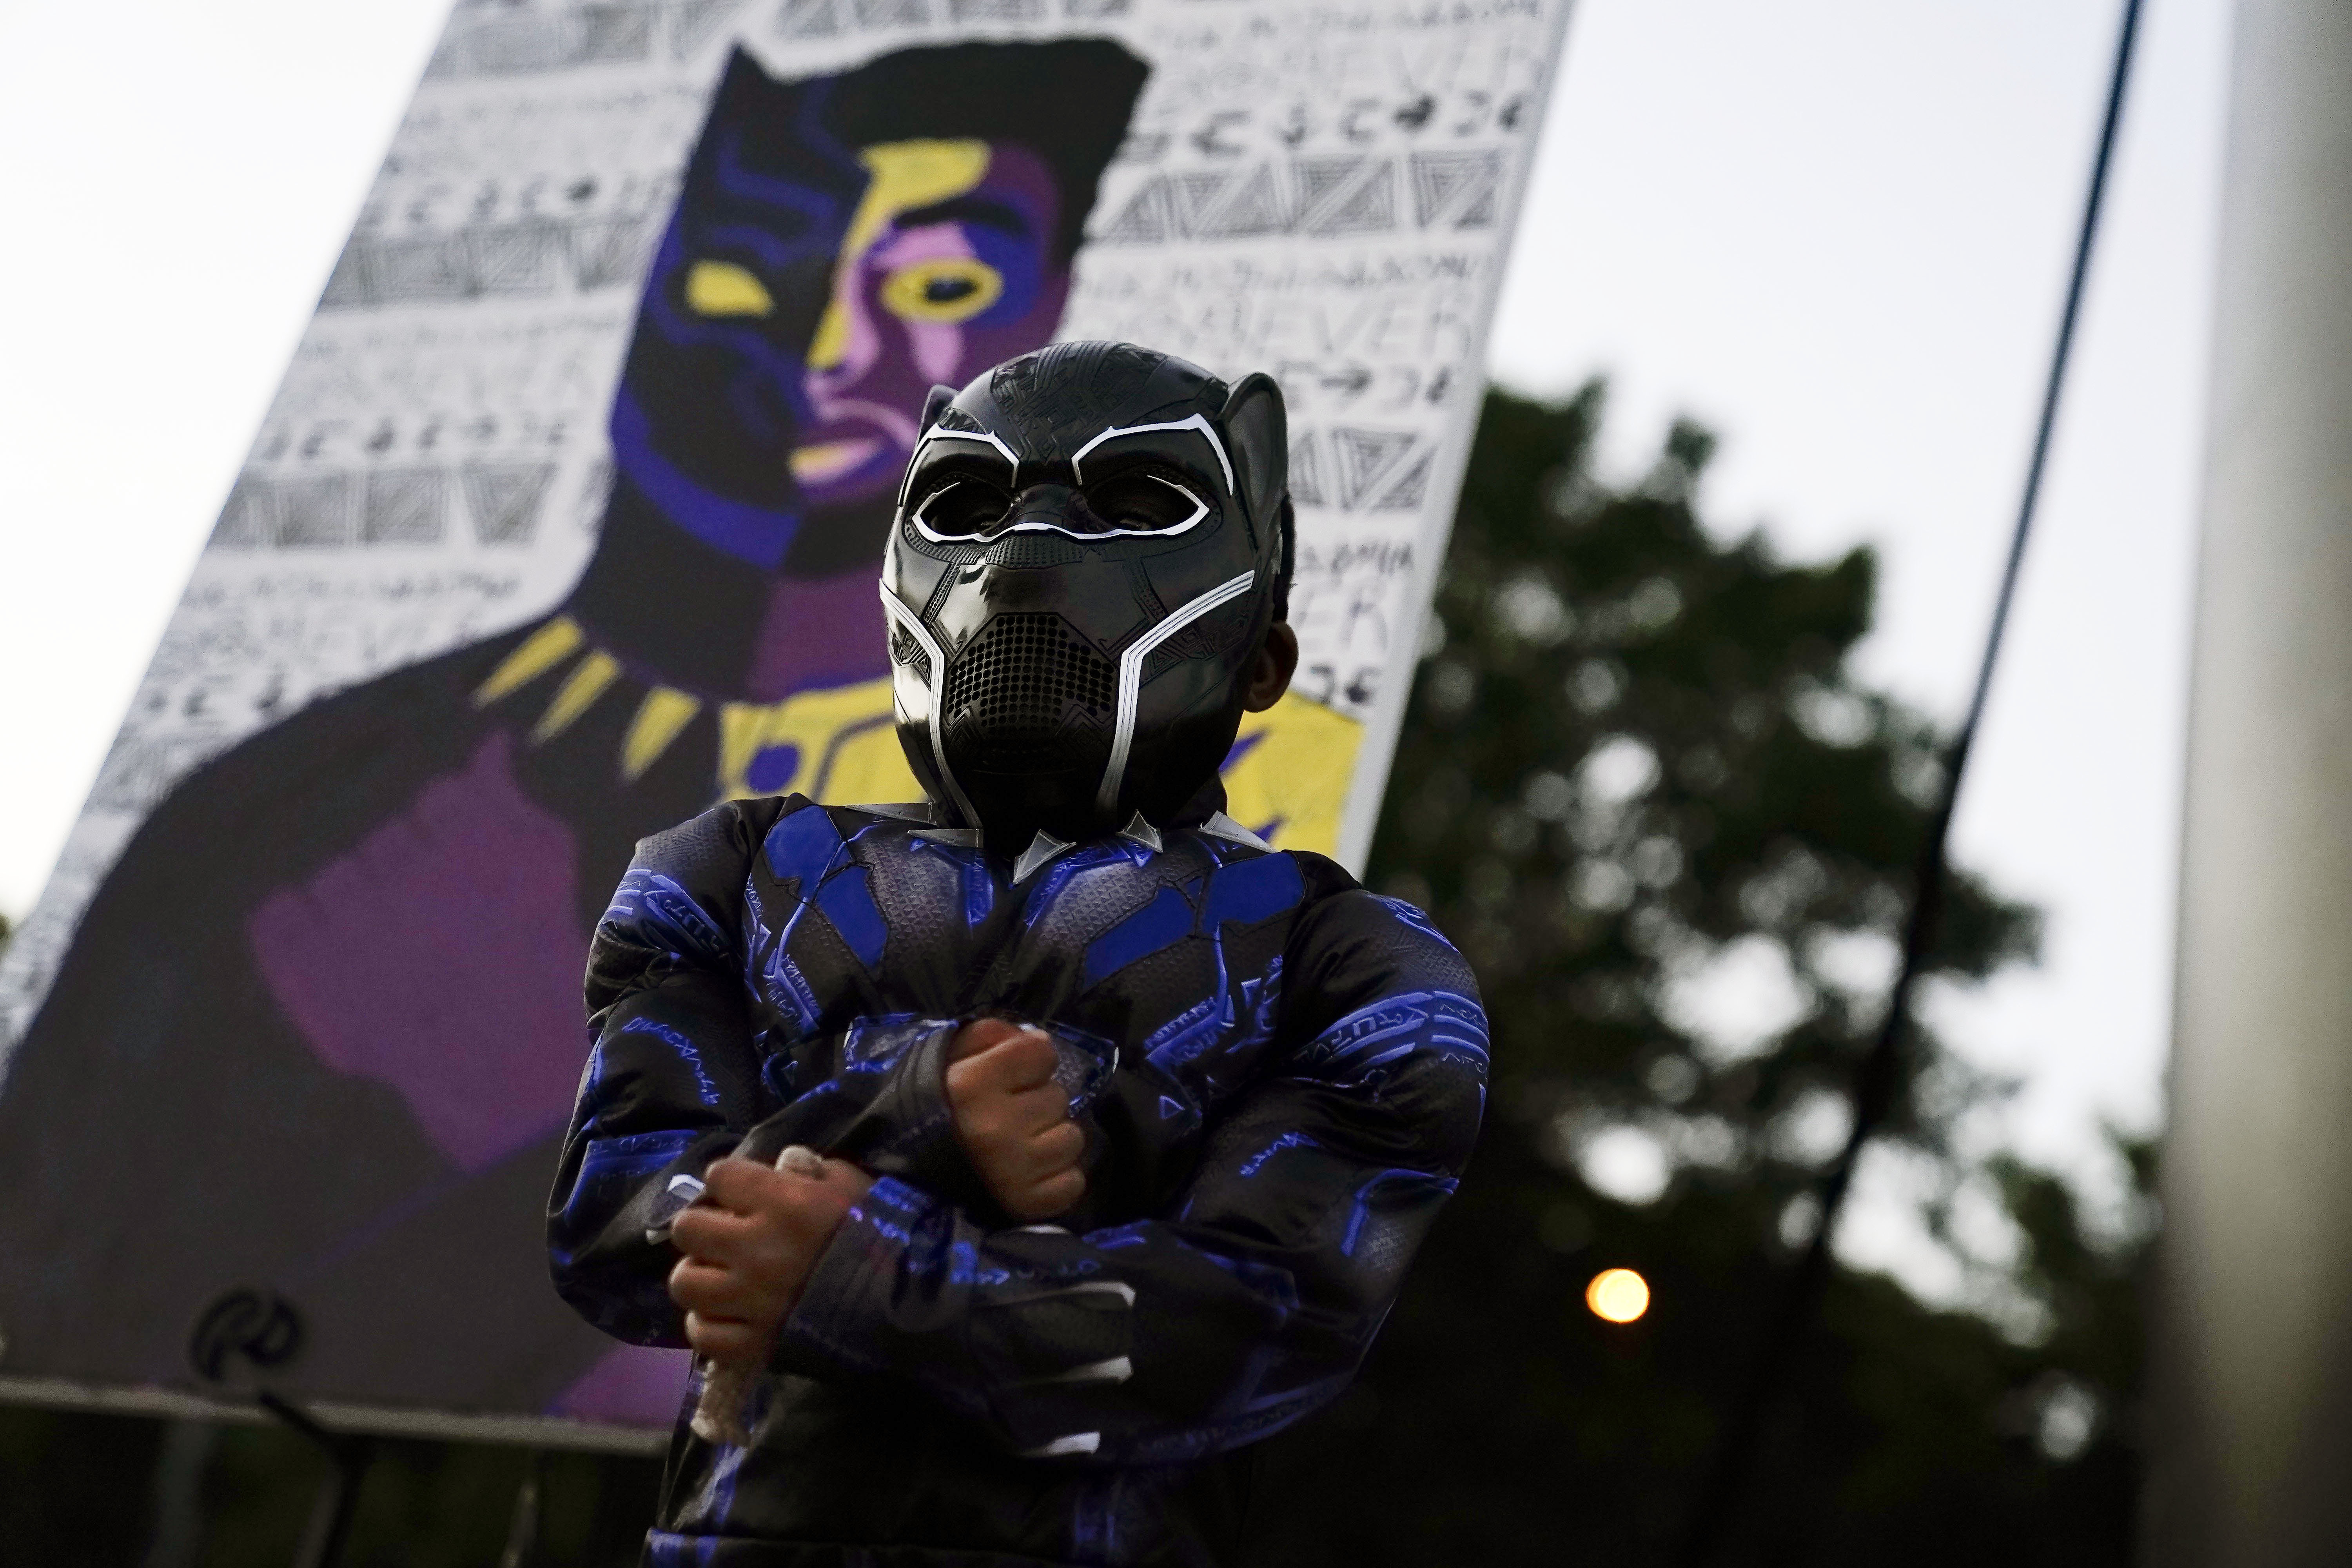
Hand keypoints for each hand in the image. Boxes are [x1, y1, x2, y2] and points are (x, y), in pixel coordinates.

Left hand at [668, 1152, 872, 1367]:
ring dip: (699, 1275)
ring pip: (684, 1284)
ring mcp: (750, 1300)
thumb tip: (780, 1166)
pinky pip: (703, 1333)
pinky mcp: (753, 1343)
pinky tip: (726, 1313)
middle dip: (704, 1225)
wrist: (909, 1302)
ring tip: (720, 1276)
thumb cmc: (880, 1233)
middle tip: (723, 1232)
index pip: (719, 1176)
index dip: (728, 1181)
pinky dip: (708, 1323)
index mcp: (783, 1203)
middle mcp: (756, 1250)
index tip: (740, 1190)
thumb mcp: (850, 1184)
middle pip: (688, 1229)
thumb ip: (809, 1171)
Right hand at [946, 1018, 1086, 1221]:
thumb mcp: (954, 1055)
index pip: (1042, 1051)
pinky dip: (1058, 1178)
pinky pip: (1072, 1182)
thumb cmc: (941, 1106)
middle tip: (1011, 1115)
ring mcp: (1012, 1171)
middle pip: (1058, 1097)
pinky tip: (1031, 1174)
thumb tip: (1037, 1041)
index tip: (1012, 1074)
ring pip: (1071, 1139)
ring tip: (1021, 1145)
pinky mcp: (1028, 1204)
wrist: (911, 1172)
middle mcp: (994, 1128)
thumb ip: (993, 1036)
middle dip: (1039, 1102)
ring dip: (1052, 1140)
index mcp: (971, 1085)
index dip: (1030, 1060)